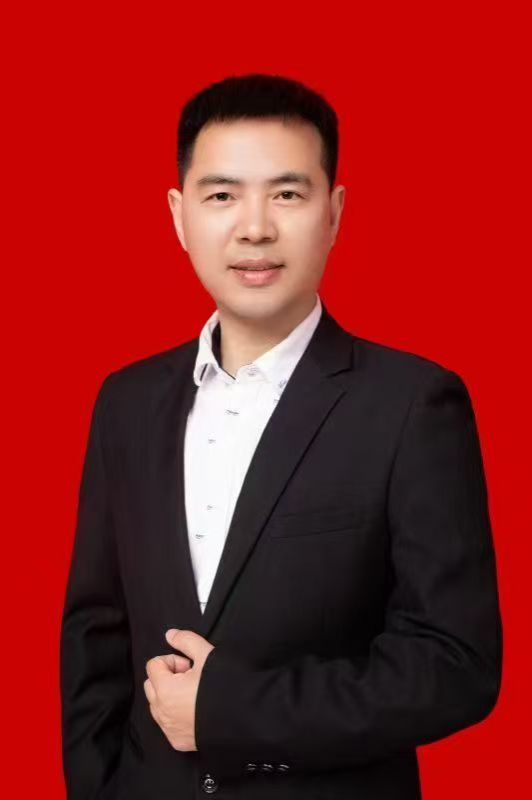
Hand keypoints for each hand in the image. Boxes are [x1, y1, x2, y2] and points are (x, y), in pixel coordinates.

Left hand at [144, 629, 214, 751]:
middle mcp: (162, 712)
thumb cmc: (224, 685)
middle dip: (167, 677)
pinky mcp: (178, 741)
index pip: (154, 665)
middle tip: (191, 677)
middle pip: (151, 685)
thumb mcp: (207, 654)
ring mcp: (169, 729)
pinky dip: (175, 714)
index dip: (173, 660)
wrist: (245, 716)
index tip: (190, 666)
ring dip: (170, 695)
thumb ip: (185, 640)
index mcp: (165, 689)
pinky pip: (167, 723)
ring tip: (194, 693)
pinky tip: (195, 709)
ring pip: (157, 705)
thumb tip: (170, 635)